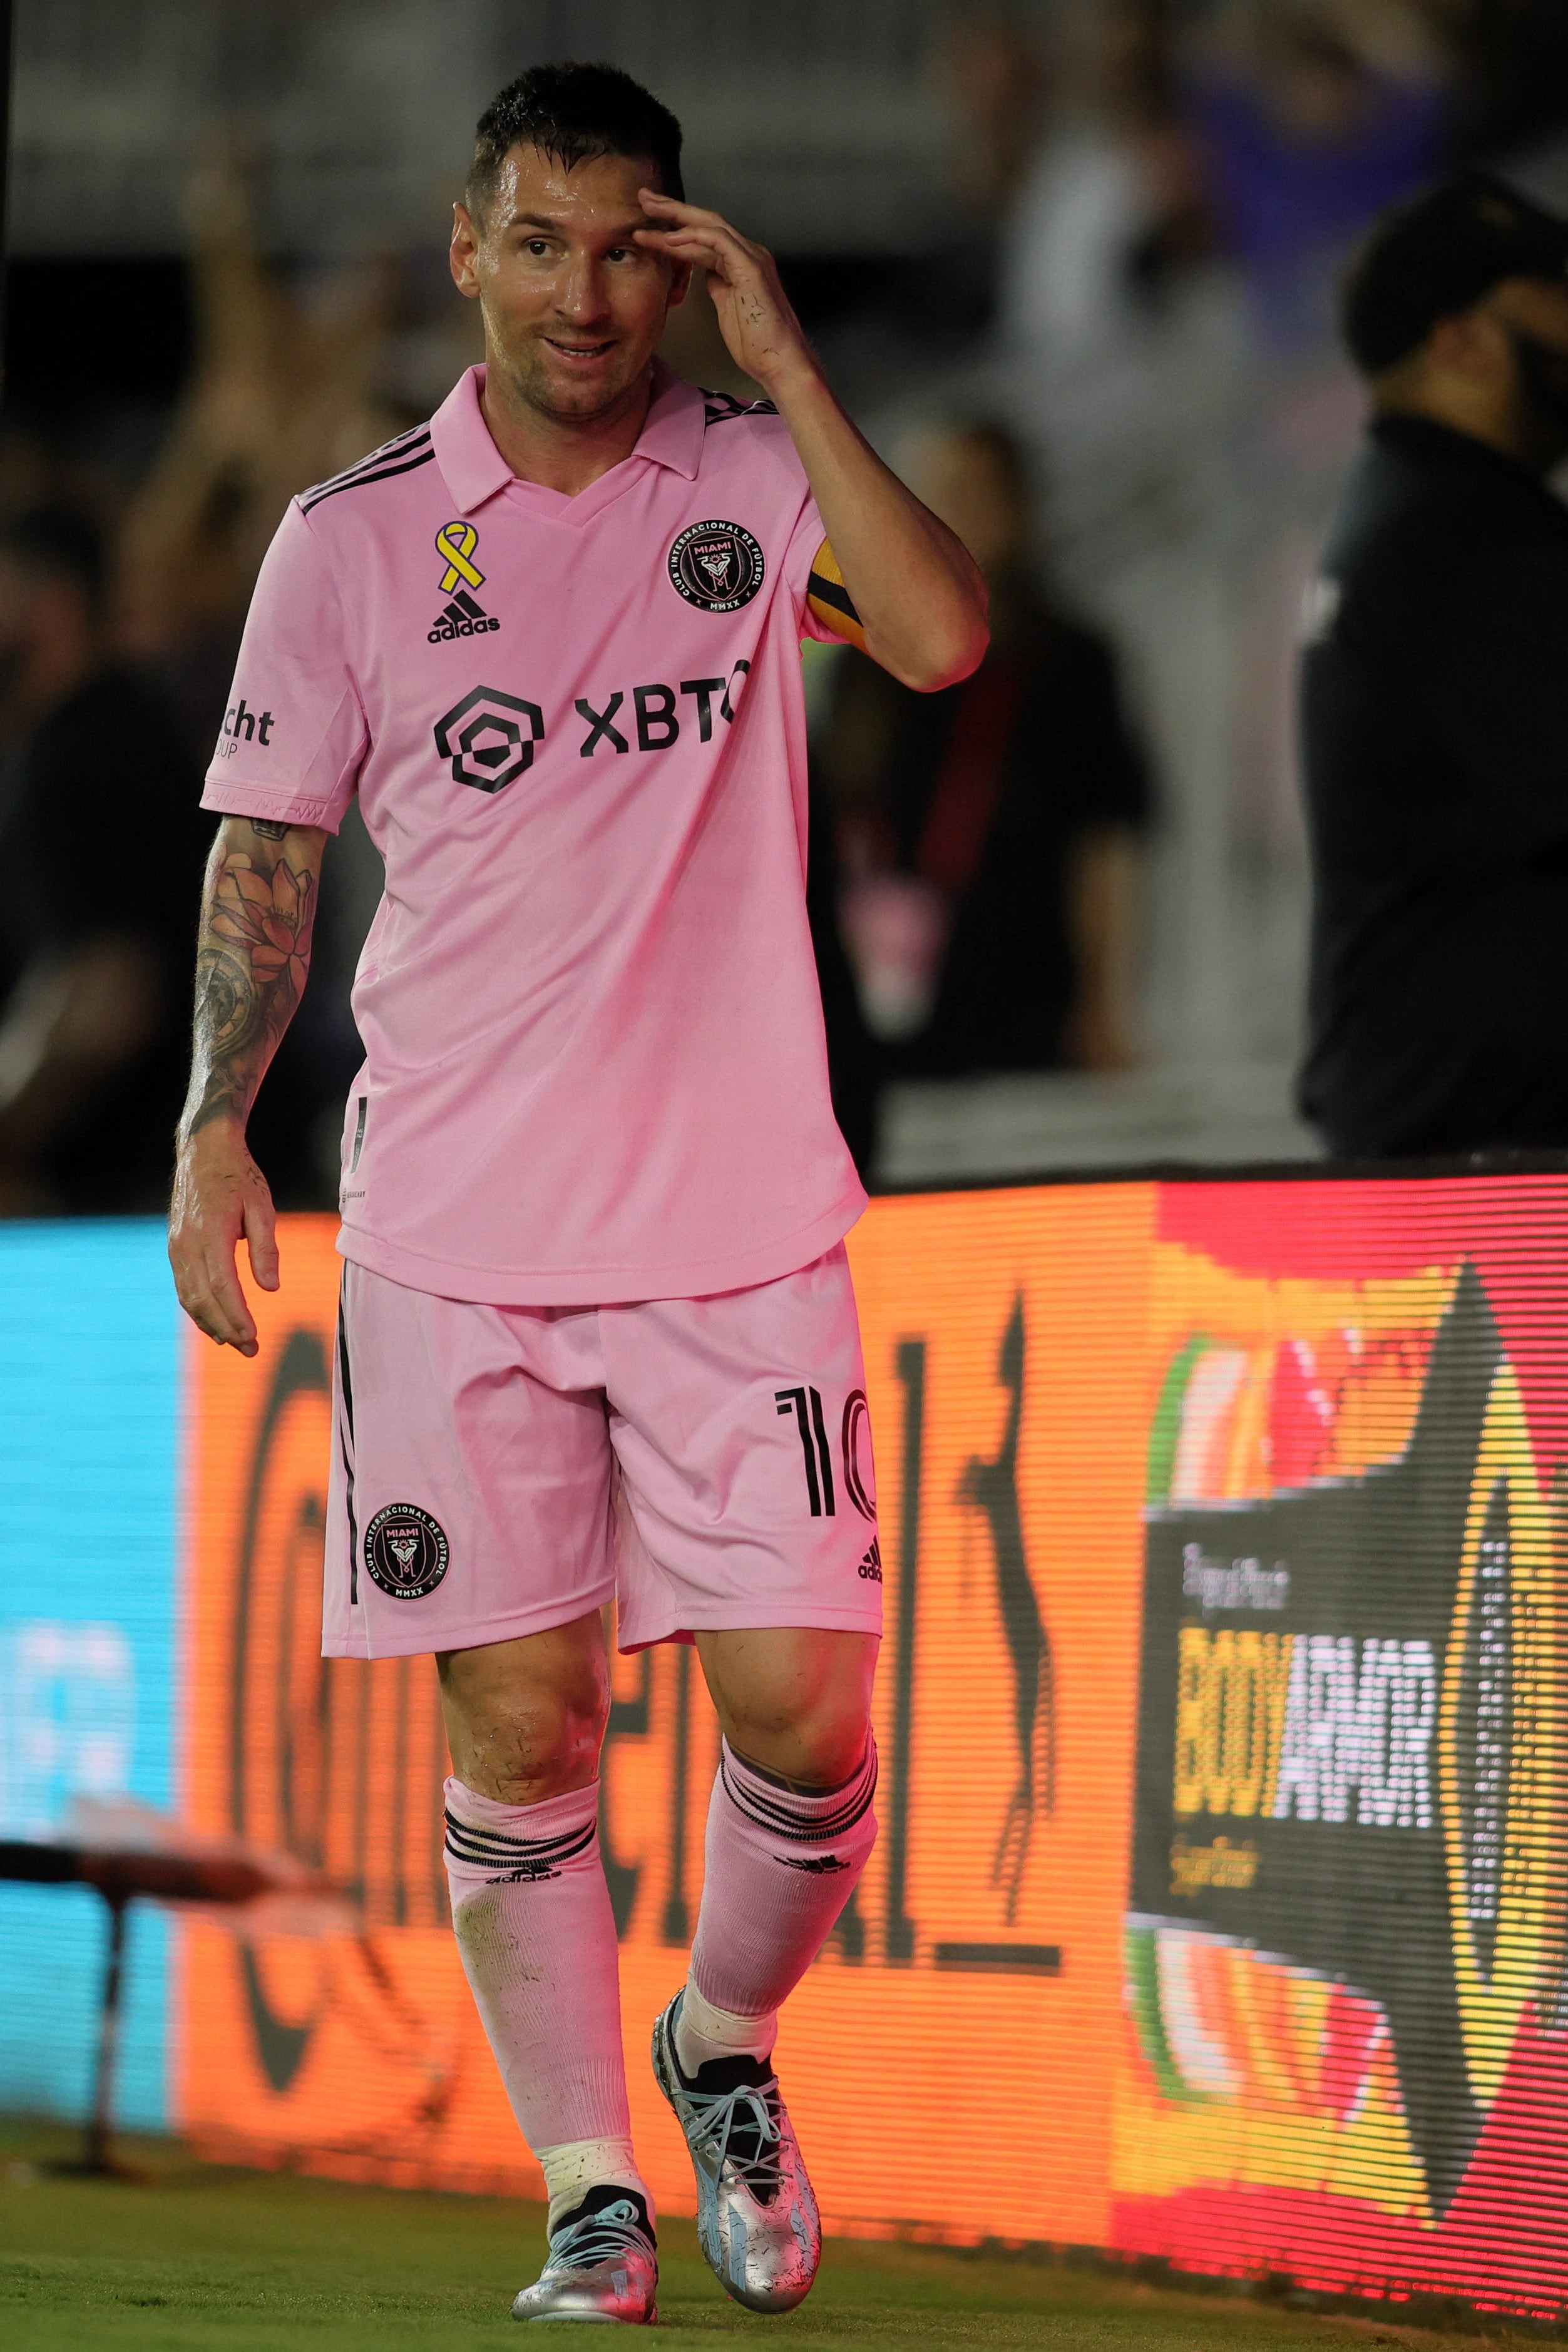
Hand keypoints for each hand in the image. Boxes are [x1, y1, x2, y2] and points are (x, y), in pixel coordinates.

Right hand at [169, 1120, 278, 1356]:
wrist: (203, 1151)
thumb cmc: (239, 1177)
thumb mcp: (262, 1207)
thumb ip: (265, 1248)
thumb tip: (271, 1288)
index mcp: (210, 1233)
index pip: (222, 1286)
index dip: (237, 1315)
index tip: (253, 1336)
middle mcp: (187, 1244)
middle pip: (202, 1298)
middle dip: (226, 1328)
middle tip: (250, 1349)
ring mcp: (176, 1246)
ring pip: (188, 1297)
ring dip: (210, 1324)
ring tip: (234, 1343)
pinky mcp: (174, 1247)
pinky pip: (183, 1286)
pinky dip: (197, 1309)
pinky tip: (214, 1324)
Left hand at [636, 192, 816, 395]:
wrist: (779, 363)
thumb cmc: (757, 345)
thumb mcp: (729, 308)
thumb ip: (719, 285)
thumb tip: (706, 273)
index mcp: (742, 263)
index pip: (704, 237)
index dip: (675, 228)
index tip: (649, 224)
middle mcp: (748, 254)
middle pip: (706, 222)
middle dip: (673, 209)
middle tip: (645, 199)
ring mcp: (752, 258)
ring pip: (710, 225)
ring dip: (677, 216)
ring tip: (649, 210)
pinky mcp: (751, 268)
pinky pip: (719, 241)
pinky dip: (694, 236)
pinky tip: (671, 237)